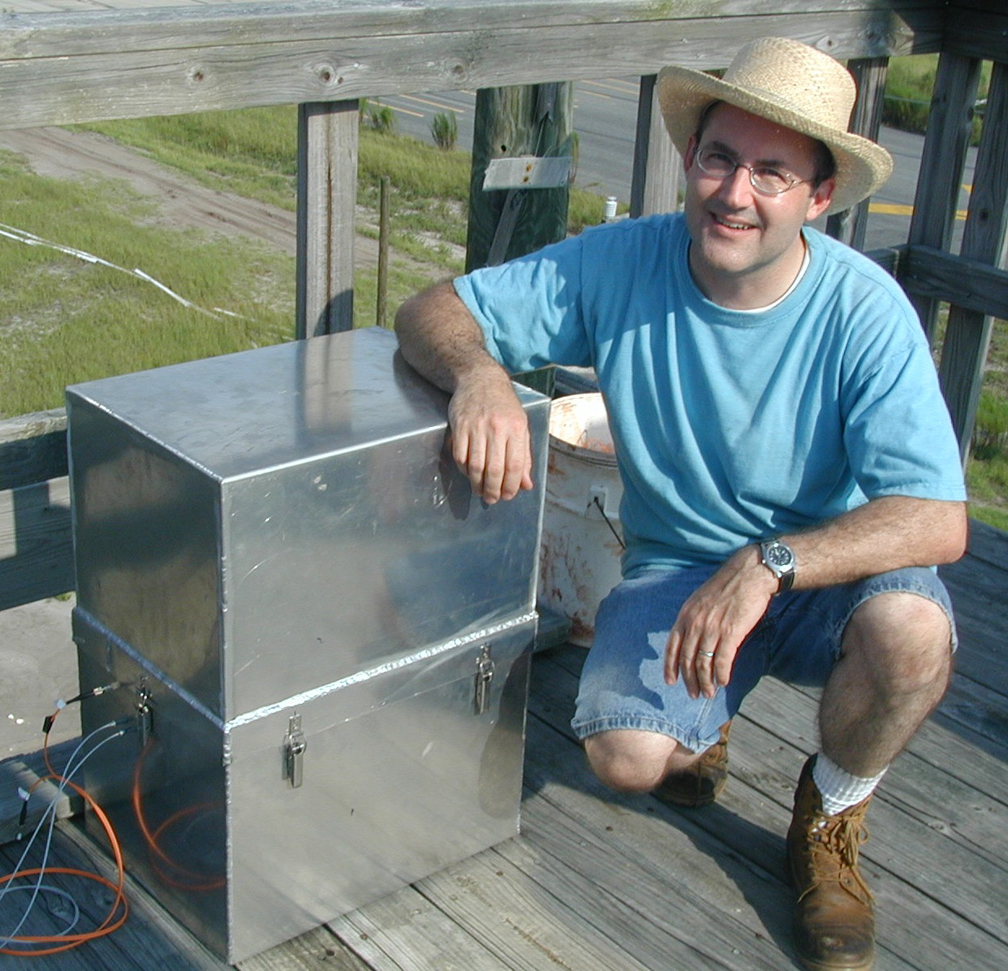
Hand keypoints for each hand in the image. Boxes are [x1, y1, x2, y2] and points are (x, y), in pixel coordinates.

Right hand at [448, 369, 533, 502]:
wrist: (480, 380)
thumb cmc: (504, 406)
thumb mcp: (520, 427)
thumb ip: (524, 457)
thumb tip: (526, 485)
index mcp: (516, 428)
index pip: (515, 465)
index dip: (511, 486)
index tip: (508, 496)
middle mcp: (497, 428)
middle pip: (494, 469)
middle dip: (493, 490)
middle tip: (492, 499)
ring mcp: (476, 427)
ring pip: (476, 465)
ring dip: (477, 484)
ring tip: (480, 491)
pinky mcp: (459, 426)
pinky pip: (460, 455)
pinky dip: (464, 470)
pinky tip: (469, 474)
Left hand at [665, 546, 777, 698]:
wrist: (749, 574)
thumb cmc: (728, 587)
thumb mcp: (701, 600)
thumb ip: (694, 619)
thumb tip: (692, 639)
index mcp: (685, 615)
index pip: (672, 646)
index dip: (670, 666)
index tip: (671, 682)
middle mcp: (695, 623)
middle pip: (687, 659)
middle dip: (689, 680)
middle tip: (694, 694)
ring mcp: (712, 628)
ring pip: (703, 664)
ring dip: (706, 682)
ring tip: (709, 693)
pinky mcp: (731, 632)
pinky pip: (722, 661)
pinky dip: (721, 675)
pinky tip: (724, 682)